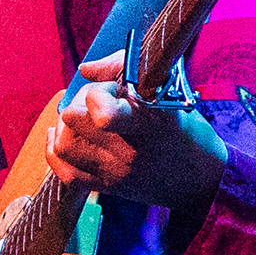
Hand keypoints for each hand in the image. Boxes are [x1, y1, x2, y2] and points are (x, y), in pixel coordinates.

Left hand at [45, 52, 227, 224]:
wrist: (200, 179)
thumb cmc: (180, 125)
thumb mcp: (164, 90)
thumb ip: (122, 67)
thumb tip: (85, 70)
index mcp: (147, 121)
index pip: (102, 112)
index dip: (98, 92)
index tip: (114, 89)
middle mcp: (129, 149)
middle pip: (74, 119)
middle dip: (80, 102)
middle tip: (95, 102)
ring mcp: (116, 171)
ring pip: (64, 144)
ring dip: (66, 126)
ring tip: (80, 120)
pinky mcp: (107, 187)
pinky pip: (65, 173)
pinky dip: (56, 151)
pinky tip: (62, 137)